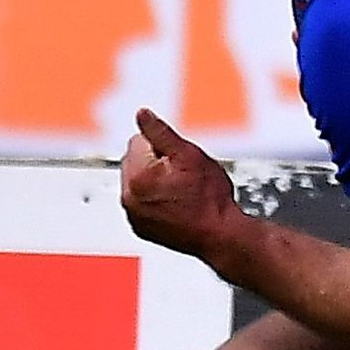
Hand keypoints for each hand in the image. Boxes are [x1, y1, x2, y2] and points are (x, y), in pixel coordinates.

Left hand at [121, 109, 242, 259]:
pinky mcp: (141, 228)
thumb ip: (161, 133)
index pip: (139, 142)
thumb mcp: (190, 155)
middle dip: (156, 164)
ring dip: (154, 183)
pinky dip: (155, 202)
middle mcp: (128, 197)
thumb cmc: (210, 199)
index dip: (164, 148)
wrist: (221, 236)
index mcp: (136, 176)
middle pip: (135, 162)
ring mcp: (134, 215)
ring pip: (139, 183)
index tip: (181, 163)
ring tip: (181, 193)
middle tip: (183, 178)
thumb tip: (142, 114)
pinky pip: (142, 204)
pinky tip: (176, 206)